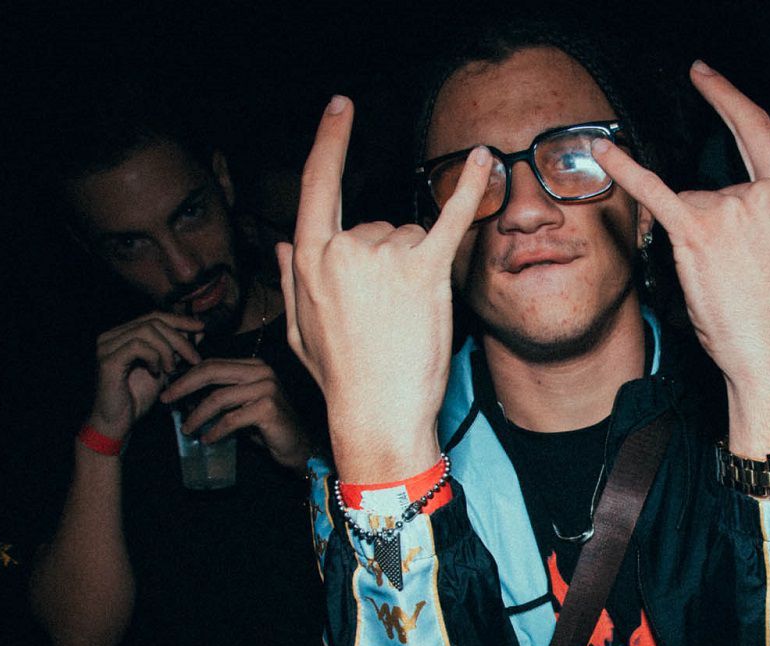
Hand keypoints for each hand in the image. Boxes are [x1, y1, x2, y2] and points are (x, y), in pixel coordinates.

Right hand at [89, 312, 203, 440]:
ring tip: (173, 368)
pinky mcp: (108, 360)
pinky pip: (138, 346)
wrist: (118, 422)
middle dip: (179, 338)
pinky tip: (158, 372)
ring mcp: (107, 347)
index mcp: (122, 335)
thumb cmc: (138, 397)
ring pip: (146, 331)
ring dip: (168, 349)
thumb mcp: (164, 369)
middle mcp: (111, 336)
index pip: (153, 316)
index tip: (201, 328)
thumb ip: (176, 349)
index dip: (179, 320)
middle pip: (152, 321)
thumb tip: (198, 331)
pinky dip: (154, 357)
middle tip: (194, 358)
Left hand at [159, 358, 313, 471]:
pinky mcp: (268, 408)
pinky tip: (207, 439)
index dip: (188, 375)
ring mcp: (267, 388)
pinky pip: (231, 419)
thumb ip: (221, 396)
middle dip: (184, 386)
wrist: (299, 447)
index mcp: (254, 366)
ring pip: (219, 398)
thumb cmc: (268, 427)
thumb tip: (185, 398)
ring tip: (187, 429)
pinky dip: (216, 430)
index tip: (169, 390)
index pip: (214, 364)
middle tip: (166, 400)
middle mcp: (262, 372)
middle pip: (213, 372)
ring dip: (197, 415)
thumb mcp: (242, 406)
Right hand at [277, 95, 492, 482]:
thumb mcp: (300, 330)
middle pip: (378, 226)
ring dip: (415, 269)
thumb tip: (284, 244)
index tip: (341, 108)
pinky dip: (471, 190)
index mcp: (309, 259)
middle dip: (388, 261)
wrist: (378, 413)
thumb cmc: (342, 379)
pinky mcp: (424, 271)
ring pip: (411, 238)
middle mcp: (344, 248)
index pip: (317, 185)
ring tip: (407, 317)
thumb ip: (291, 281)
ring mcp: (384, 257)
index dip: (330, 142)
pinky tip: (486, 162)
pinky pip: (451, 219)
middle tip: (387, 314)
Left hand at [592, 61, 769, 456]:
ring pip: (689, 209)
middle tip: (730, 272)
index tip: (704, 76)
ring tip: (721, 284)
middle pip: (713, 186)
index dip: (726, 98)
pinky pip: (654, 195)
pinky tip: (602, 154)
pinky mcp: (695, 234)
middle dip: (713, 228)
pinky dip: (626, 173)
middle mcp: (758, 194)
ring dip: (695, 243)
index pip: (756, 129)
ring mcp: (726, 211)